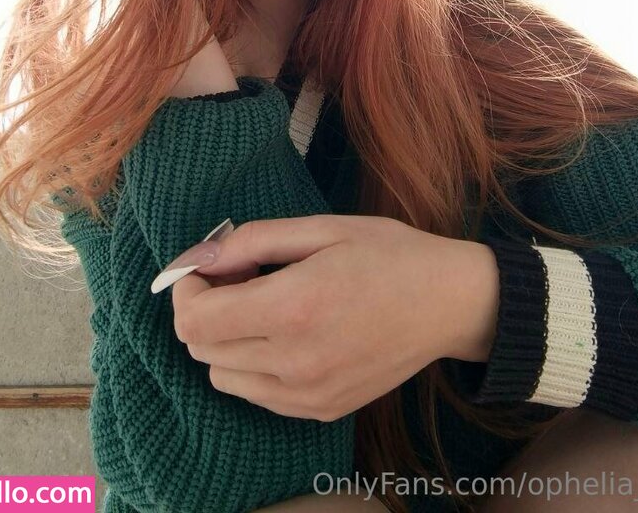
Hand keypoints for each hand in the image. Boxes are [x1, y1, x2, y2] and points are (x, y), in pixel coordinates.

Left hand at [166, 214, 499, 421]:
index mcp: (294, 308)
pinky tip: (287, 333)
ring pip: (223, 376)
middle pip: (201, 350)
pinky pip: (256, 394)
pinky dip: (253, 364)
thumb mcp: (323, 228)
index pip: (194, 322)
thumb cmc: (390, 254)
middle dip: (205, 308)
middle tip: (241, 277)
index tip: (208, 266)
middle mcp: (294, 361)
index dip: (186, 290)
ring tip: (265, 306)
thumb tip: (202, 256)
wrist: (450, 303)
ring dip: (226, 339)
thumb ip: (254, 240)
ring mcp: (308, 394)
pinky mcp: (321, 409)